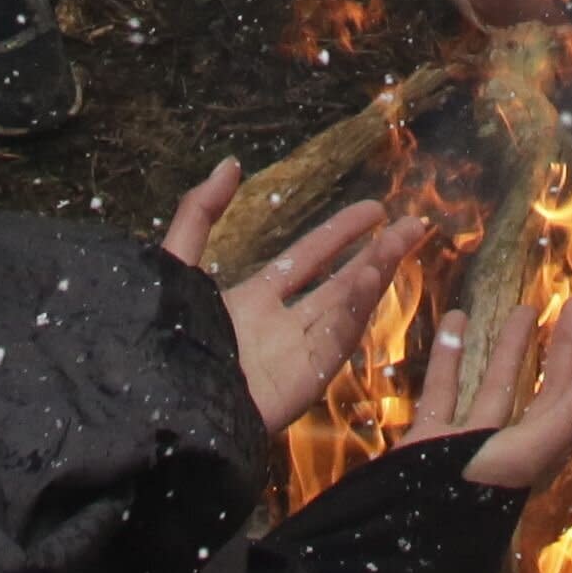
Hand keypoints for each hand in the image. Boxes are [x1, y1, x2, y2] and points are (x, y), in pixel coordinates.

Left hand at [168, 163, 419, 434]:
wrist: (159, 409)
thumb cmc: (162, 344)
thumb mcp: (173, 266)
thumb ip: (198, 215)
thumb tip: (231, 164)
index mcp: (249, 304)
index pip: (305, 262)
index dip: (339, 234)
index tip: (374, 211)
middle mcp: (277, 328)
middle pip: (338, 283)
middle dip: (376, 254)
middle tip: (413, 226)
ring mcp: (292, 356)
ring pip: (344, 307)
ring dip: (375, 273)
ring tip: (404, 240)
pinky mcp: (301, 383)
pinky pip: (334, 341)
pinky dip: (355, 310)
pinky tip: (374, 279)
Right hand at [414, 284, 571, 496]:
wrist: (409, 529)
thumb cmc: (475, 492)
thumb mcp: (529, 453)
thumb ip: (567, 415)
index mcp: (543, 453)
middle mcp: (512, 447)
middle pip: (548, 388)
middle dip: (564, 345)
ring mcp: (469, 441)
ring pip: (498, 384)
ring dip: (512, 347)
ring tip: (524, 308)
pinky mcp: (431, 437)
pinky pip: (444, 387)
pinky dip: (450, 354)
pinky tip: (456, 320)